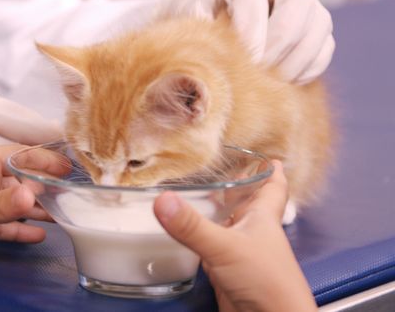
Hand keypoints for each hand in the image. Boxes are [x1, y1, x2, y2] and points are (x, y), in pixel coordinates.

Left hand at [0, 144, 69, 277]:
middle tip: (73, 197)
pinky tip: (37, 235)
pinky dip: (18, 230)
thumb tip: (34, 195)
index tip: (70, 168)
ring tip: (63, 217)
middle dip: (45, 188)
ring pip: (13, 205)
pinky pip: (2, 226)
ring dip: (35, 210)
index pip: (20, 155)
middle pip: (21, 181)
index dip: (45, 160)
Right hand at [154, 161, 316, 311]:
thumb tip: (161, 199)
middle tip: (221, 167)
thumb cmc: (265, 280)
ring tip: (199, 192)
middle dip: (238, 185)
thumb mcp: (225, 247)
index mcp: (263, 217)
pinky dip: (204, 235)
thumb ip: (192, 225)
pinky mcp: (228, 270)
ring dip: (218, 209)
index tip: (266, 154)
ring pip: (230, 222)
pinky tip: (189, 231)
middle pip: (249, 201)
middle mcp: (254, 231)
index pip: (273, 186)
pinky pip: (215, 245)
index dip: (270, 169)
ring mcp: (241, 251)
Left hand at [158, 0, 333, 84]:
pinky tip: (282, 83)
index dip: (251, 31)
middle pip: (297, 6)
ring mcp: (305, 4)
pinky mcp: (316, 29)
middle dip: (277, 47)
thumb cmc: (197, 20)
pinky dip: (307, 70)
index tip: (244, 62)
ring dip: (295, 62)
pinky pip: (325, 49)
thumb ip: (200, 31)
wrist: (210, 21)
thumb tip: (219, 64)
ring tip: (268, 82)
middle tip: (257, 73)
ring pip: (318, 26)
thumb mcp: (189, 20)